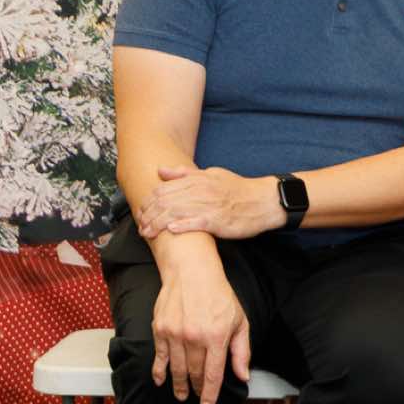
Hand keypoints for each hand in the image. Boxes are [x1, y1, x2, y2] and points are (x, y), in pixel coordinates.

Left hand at [137, 165, 282, 238]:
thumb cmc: (238, 189)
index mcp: (198, 179)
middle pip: (166, 202)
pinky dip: (183, 226)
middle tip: (140, 226)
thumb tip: (161, 171)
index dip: (148, 201)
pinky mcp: (219, 221)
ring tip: (147, 233)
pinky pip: (197, 222)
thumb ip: (185, 174)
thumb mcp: (211, 174)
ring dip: (159, 224)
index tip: (141, 212)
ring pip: (177, 212)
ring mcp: (210, 206)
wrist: (263, 200)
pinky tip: (171, 230)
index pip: (164, 189)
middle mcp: (201, 191)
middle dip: (149, 215)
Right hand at [149, 262, 251, 403]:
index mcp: (217, 337)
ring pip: (177, 369)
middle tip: (194, 397)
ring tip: (181, 394)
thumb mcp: (239, 321)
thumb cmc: (218, 295)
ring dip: (178, 385)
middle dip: (195, 389)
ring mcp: (175, 334)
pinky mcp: (160, 329)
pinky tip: (161, 380)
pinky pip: (159, 357)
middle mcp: (195, 337)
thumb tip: (242, 375)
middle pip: (194, 373)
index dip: (209, 394)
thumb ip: (241, 350)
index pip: (212, 374)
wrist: (191, 272)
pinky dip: (160, 371)